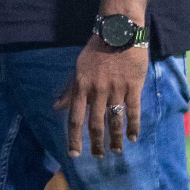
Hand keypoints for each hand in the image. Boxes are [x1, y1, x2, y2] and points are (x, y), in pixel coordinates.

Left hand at [54, 36, 146, 157]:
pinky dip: (133, 126)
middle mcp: (97, 91)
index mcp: (81, 86)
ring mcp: (116, 89)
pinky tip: (132, 137)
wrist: (118, 32)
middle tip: (99, 157)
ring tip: (116, 151)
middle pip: (95, 123)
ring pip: (114, 120)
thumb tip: (56, 107)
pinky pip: (133, 111)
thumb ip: (70, 90)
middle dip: (96, 143)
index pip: (75, 118)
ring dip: (115, 138)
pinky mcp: (133, 87)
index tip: (74, 154)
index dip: (74, 138)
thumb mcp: (78, 68)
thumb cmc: (96, 50)